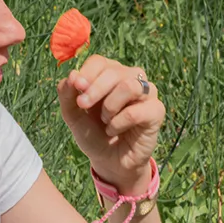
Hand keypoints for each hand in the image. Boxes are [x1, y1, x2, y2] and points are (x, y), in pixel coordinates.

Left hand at [57, 55, 163, 192]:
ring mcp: (146, 93)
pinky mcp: (156, 111)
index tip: (77, 90)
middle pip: (113, 71)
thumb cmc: (93, 134)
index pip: (99, 61)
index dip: (86, 74)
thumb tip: (72, 74)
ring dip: (110, 106)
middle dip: (94, 90)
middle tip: (83, 106)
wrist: (109, 161)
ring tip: (105, 120)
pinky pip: (136, 111)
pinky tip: (114, 130)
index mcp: (109, 74)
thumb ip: (67, 95)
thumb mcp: (73, 115)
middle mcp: (130, 78)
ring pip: (129, 86)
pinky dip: (119, 122)